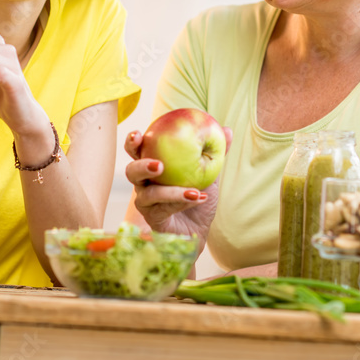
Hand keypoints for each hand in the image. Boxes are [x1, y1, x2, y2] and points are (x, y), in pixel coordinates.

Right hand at [124, 127, 231, 250]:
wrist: (198, 230)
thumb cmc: (198, 198)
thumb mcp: (209, 173)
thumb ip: (215, 152)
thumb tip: (227, 129)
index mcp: (152, 166)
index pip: (137, 151)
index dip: (132, 142)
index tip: (138, 134)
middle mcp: (144, 184)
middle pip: (131, 172)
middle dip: (141, 165)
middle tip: (158, 165)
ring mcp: (145, 203)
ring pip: (148, 194)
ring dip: (170, 191)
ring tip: (193, 190)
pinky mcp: (152, 218)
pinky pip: (163, 209)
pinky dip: (182, 202)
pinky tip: (199, 197)